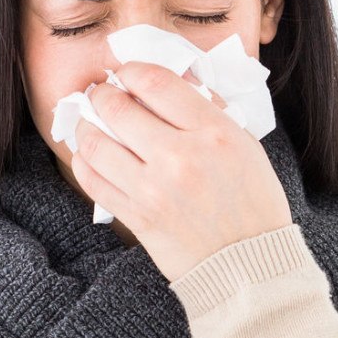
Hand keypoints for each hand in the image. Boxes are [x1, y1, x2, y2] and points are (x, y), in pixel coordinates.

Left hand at [70, 60, 292, 283]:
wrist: (249, 267)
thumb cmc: (252, 203)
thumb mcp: (246, 145)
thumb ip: (209, 110)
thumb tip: (173, 79)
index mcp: (214, 133)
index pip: (155, 82)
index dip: (130, 70)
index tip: (126, 73)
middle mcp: (180, 158)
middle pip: (117, 108)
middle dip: (102, 94)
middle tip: (101, 94)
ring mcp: (154, 190)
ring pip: (95, 143)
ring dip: (84, 126)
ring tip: (88, 122)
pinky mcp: (137, 217)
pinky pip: (93, 181)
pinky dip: (84, 161)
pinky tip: (88, 154)